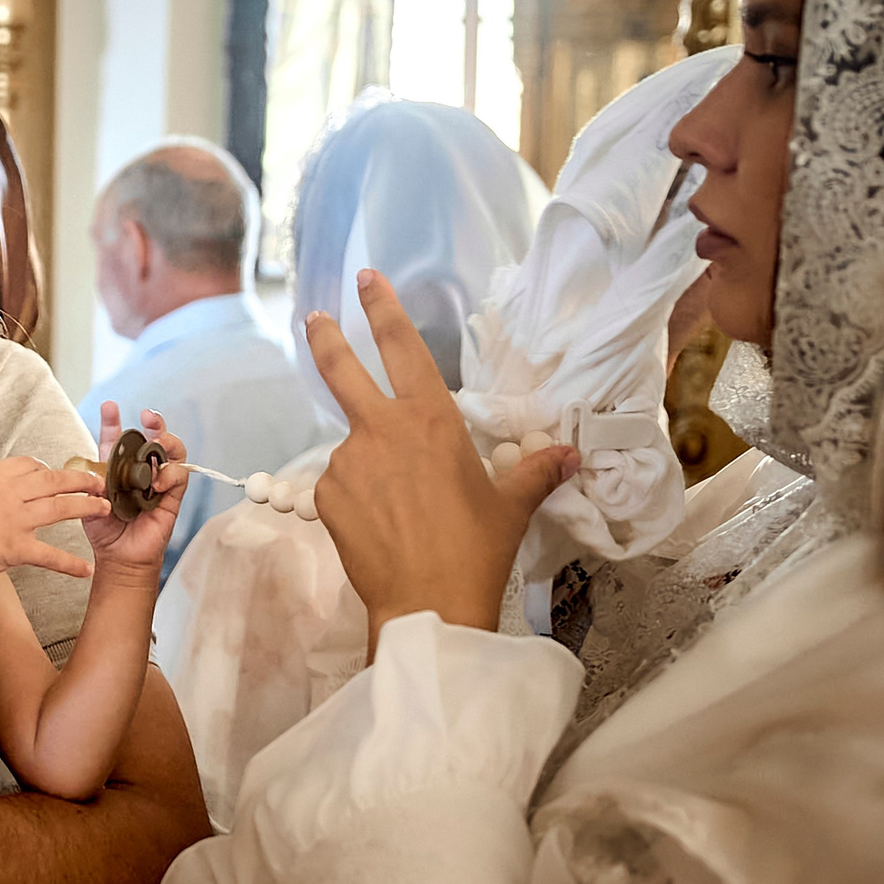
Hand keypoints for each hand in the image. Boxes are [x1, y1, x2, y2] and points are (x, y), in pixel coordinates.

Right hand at [0, 455, 106, 581]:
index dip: (47, 469)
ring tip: (106, 509)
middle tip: (99, 482)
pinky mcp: (17, 548)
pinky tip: (86, 569)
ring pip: (62, 509)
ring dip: (88, 508)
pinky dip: (71, 564)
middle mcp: (11, 493)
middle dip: (81, 480)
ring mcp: (17, 519)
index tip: (55, 473)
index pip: (30, 465)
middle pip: (55, 481)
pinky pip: (51, 555)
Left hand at [82, 404, 187, 572]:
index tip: (109, 406)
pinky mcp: (172, 497)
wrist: (118, 556)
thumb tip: (97, 473)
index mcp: (118, 466)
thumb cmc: (104, 529)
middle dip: (154, 423)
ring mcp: (158, 482)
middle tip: (148, 417)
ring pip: (173, 452)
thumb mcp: (89, 503)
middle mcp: (141, 470)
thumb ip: (92, 485)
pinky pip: (179, 477)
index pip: (118, 439)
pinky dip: (170, 474)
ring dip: (167, 442)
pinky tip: (158, 482)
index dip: (113, 421)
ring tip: (157, 443)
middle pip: (153, 438)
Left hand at [306, 272, 578, 641]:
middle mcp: (381, 429)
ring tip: (404, 514)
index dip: (383, 309)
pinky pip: (342, 485)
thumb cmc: (476, 549)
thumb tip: (568, 456)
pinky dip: (359, 497)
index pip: (402, 347)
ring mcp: (347, 461)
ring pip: (355, 447)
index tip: (367, 280)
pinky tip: (382, 528)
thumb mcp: (510, 506)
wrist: (428, 603)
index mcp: (429, 419)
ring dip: (371, 464)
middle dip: (327, 337)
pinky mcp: (326, 494)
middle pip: (341, 368)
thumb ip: (534, 472)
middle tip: (316, 316)